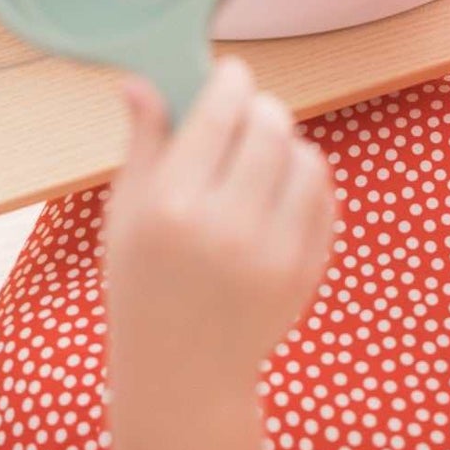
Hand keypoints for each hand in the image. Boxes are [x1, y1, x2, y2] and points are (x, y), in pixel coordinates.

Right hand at [105, 58, 332, 396]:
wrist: (184, 374)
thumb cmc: (143, 282)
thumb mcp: (126, 211)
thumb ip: (143, 140)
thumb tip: (141, 78)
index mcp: (171, 206)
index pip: (221, 111)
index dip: (230, 79)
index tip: (227, 75)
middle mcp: (225, 227)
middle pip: (271, 125)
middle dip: (259, 108)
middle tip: (242, 118)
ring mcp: (272, 253)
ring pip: (306, 156)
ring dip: (286, 146)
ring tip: (258, 161)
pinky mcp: (305, 272)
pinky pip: (324, 197)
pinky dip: (305, 183)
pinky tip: (276, 195)